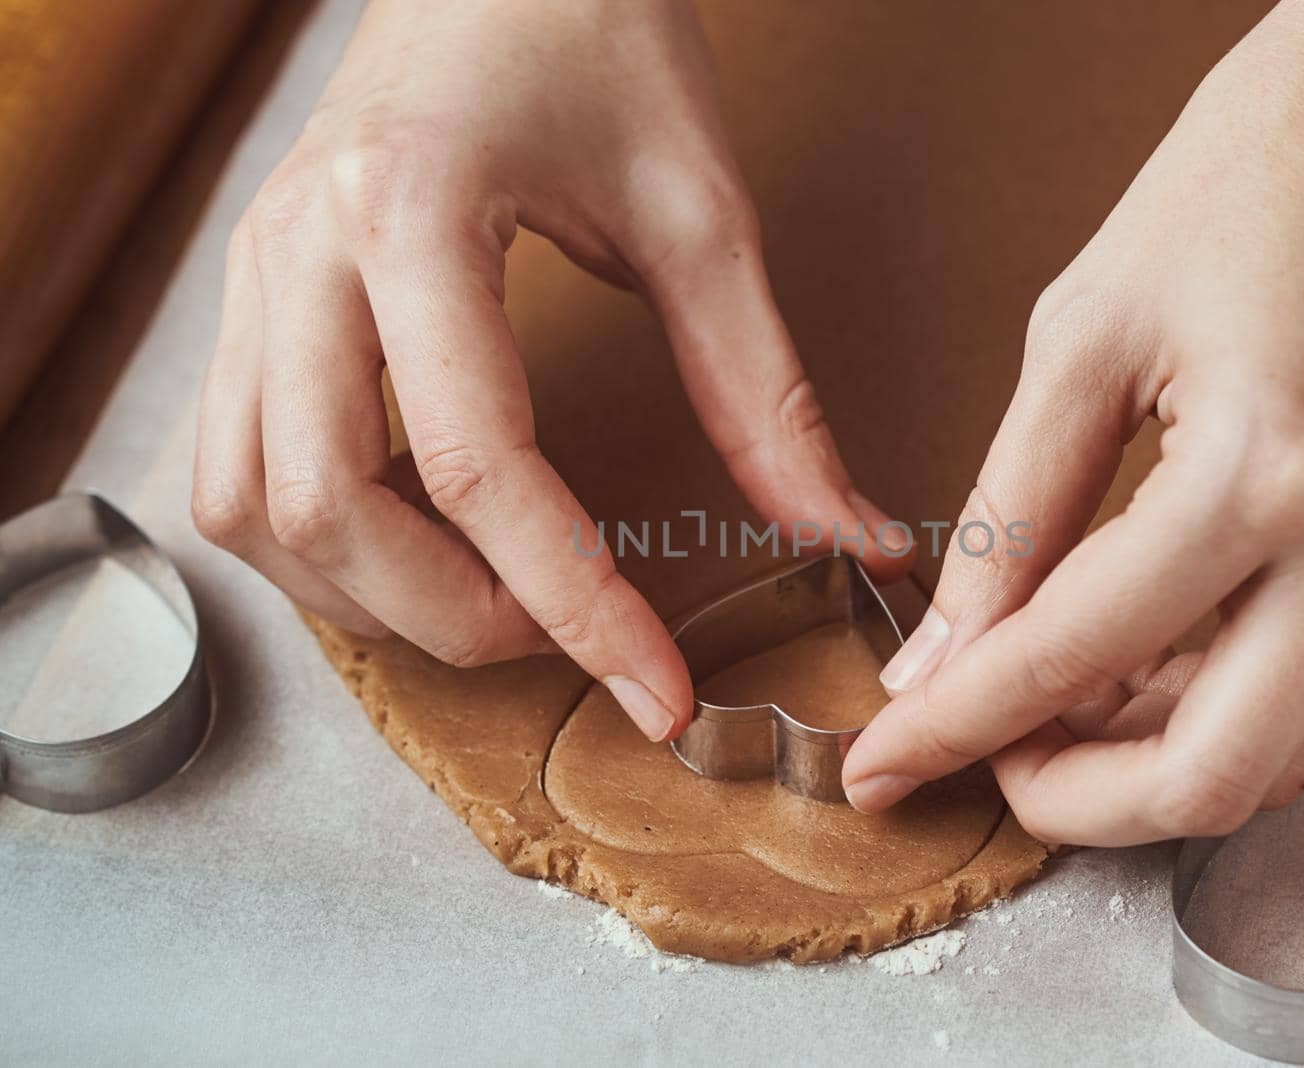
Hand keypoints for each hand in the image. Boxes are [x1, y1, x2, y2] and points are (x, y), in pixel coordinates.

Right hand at [192, 0, 910, 740]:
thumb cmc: (596, 35)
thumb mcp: (698, 210)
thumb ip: (763, 387)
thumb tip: (845, 533)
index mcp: (409, 215)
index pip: (475, 464)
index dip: (575, 605)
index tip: (658, 689)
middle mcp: (298, 252)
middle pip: (322, 508)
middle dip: (449, 616)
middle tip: (563, 638)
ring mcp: (253, 273)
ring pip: (246, 504)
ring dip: (361, 592)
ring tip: (485, 601)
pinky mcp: (252, 293)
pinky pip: (229, 462)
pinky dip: (311, 539)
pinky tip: (405, 540)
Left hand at [841, 0, 1303, 843]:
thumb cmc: (1271, 154)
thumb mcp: (1091, 327)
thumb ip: (1015, 508)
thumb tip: (948, 643)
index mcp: (1264, 467)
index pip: (1071, 655)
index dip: (956, 728)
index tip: (886, 758)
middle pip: (1212, 776)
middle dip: (1072, 802)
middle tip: (983, 763)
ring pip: (1284, 754)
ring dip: (1151, 764)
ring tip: (1051, 712)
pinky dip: (1222, 707)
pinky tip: (1142, 667)